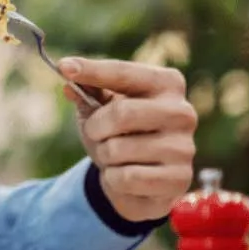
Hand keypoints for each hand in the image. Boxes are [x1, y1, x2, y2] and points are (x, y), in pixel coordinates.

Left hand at [60, 57, 196, 222]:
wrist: (140, 182)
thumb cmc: (119, 134)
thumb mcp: (101, 108)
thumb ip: (87, 92)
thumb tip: (69, 82)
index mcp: (167, 83)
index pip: (123, 73)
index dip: (92, 70)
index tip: (64, 67)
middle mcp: (182, 111)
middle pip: (121, 113)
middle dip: (96, 127)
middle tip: (95, 134)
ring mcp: (184, 147)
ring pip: (118, 149)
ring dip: (104, 155)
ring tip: (115, 157)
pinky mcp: (179, 178)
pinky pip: (126, 177)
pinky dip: (114, 178)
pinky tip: (126, 176)